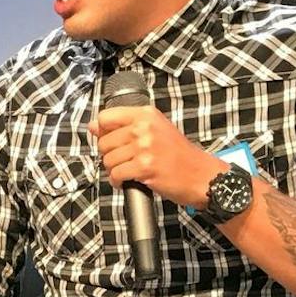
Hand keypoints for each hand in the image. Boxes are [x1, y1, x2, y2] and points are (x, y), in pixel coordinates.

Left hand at [91, 105, 223, 208]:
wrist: (202, 175)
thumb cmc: (180, 155)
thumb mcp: (155, 130)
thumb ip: (125, 126)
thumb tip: (94, 126)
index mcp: (146, 114)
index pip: (105, 117)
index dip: (103, 132)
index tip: (111, 140)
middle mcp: (145, 127)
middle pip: (103, 141)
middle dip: (110, 155)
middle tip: (125, 160)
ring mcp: (145, 147)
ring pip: (108, 160)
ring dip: (114, 170)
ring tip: (130, 171)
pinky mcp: (145, 166)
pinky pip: (115, 174)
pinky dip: (118, 182)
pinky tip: (129, 181)